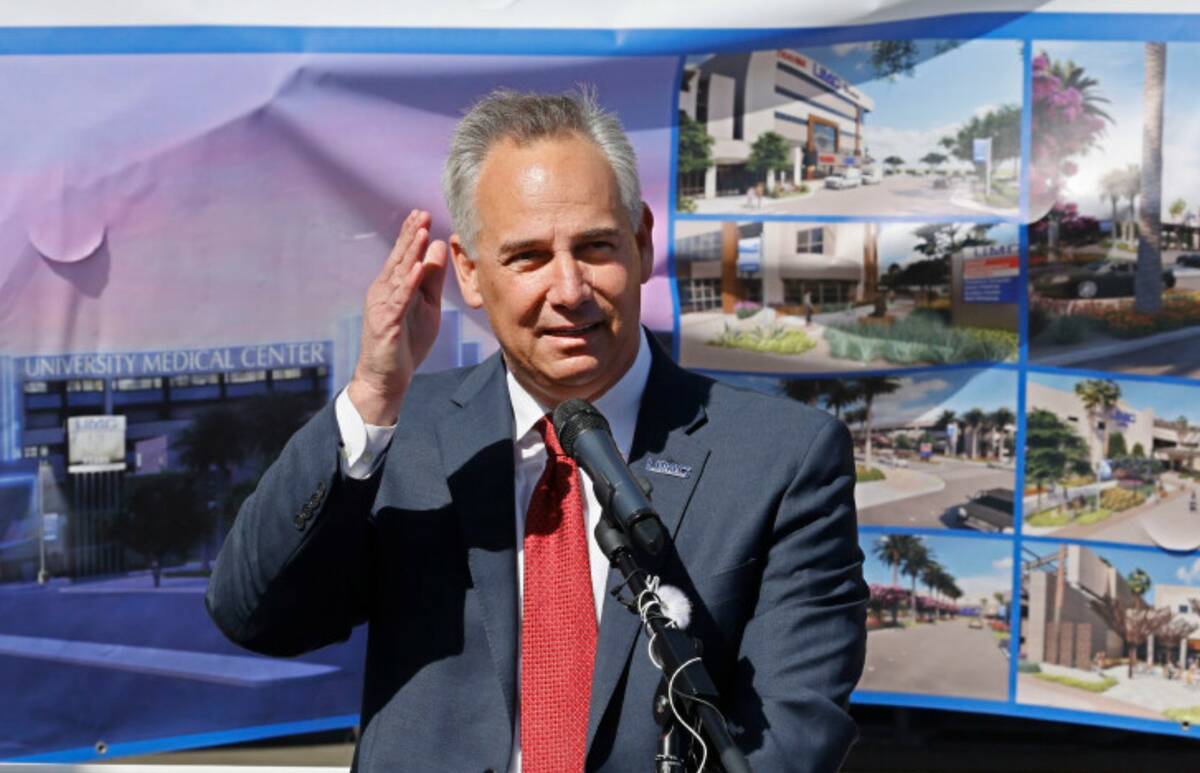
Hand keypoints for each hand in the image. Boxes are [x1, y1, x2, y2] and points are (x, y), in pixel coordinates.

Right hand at [348, 210, 448, 424]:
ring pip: (398, 275)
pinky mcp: (386, 324)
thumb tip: (438, 247)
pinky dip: (408, 284)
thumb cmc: (406, 342)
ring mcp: (382, 307)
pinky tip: (416, 269)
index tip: (422, 213)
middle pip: (399, 259)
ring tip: (421, 232)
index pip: (403, 255)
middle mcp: (383, 291)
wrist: (387, 378)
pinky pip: (398, 301)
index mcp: (393, 286)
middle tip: (422, 213)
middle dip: (410, 235)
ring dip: (410, 253)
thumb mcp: (427, 306)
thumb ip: (432, 279)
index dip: (412, 234)